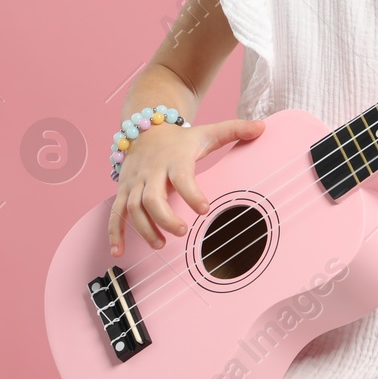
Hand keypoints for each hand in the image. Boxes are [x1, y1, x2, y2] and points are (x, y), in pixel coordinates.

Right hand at [107, 118, 265, 256]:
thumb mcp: (207, 132)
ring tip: (161, 245)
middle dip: (165, 218)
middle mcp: (152, 171)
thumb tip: (262, 127)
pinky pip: (115, 212)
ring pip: (133, 208)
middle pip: (152, 198)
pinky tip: (119, 252)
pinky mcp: (124, 190)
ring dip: (144, 229)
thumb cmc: (180, 138)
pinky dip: (114, 232)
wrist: (145, 126)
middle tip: (182, 232)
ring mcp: (135, 182)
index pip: (182, 176)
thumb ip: (235, 130)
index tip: (204, 208)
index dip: (192, 193)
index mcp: (175, 159)